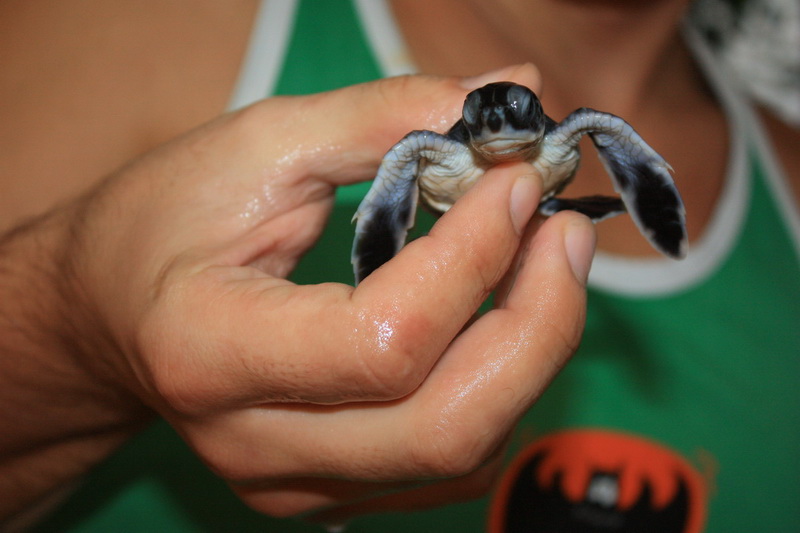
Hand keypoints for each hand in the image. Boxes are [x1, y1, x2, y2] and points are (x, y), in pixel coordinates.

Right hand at [0, 64, 595, 521]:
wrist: (109, 316)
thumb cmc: (165, 223)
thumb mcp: (257, 146)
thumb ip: (382, 118)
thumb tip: (503, 94)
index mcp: (210, 351)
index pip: (382, 341)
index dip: (472, 257)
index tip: (515, 181)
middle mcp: (255, 444)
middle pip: (445, 426)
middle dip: (539, 325)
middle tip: (565, 233)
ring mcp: (297, 484)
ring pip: (465, 452)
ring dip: (534, 352)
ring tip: (544, 261)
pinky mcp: (330, 492)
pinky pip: (454, 460)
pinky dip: (503, 384)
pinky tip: (499, 316)